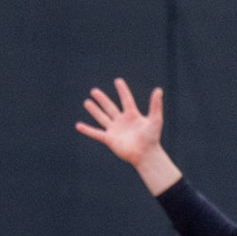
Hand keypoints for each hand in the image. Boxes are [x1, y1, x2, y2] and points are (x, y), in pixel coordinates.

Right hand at [76, 78, 181, 194]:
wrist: (146, 155)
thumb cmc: (152, 138)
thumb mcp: (155, 119)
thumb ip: (156, 105)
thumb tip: (158, 90)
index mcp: (133, 115)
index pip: (126, 100)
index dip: (123, 91)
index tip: (118, 81)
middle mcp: (122, 121)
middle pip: (110, 107)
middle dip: (102, 100)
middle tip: (94, 91)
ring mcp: (115, 130)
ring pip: (102, 118)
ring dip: (94, 110)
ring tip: (87, 102)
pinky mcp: (110, 139)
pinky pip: (96, 133)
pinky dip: (87, 130)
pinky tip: (78, 126)